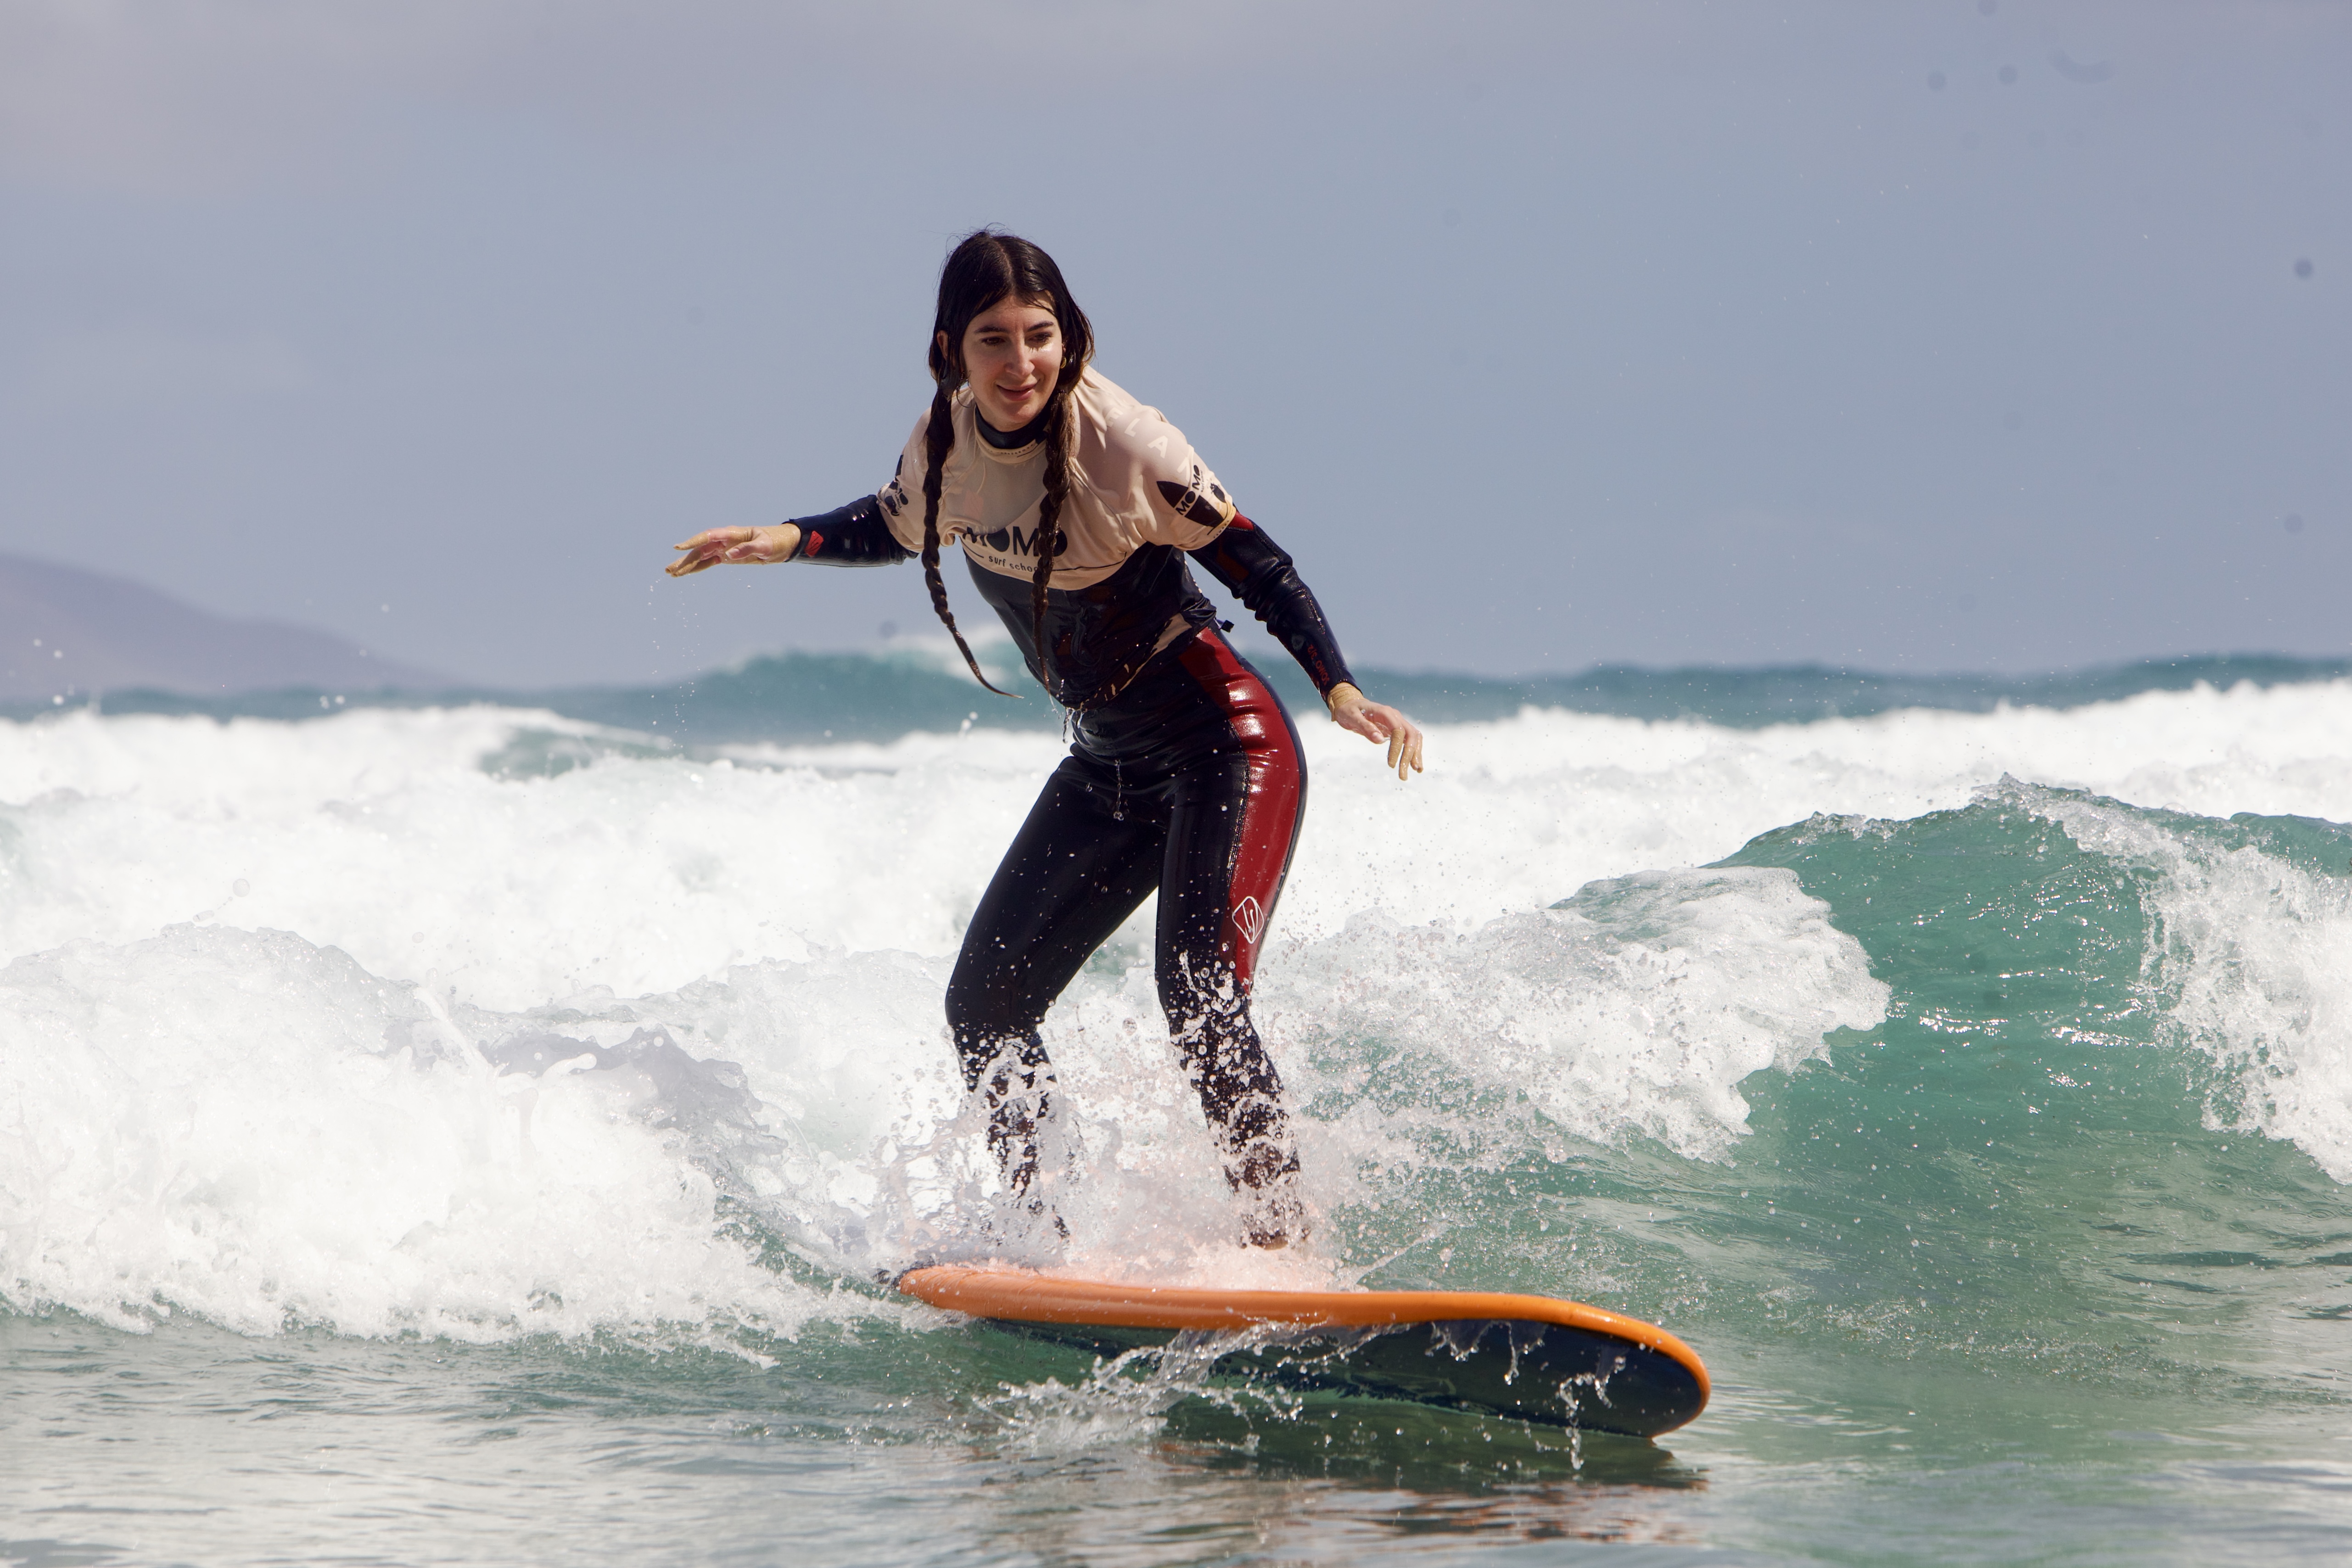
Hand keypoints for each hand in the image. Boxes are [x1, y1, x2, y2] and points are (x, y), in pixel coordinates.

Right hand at [666, 524, 800, 575]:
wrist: (782, 544)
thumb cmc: (775, 541)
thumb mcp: (765, 546)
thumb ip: (748, 549)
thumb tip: (729, 555)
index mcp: (731, 533)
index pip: (708, 536)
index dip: (693, 541)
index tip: (679, 547)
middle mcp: (724, 540)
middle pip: (700, 549)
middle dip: (684, 559)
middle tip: (669, 570)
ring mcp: (723, 548)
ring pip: (701, 557)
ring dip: (687, 565)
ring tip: (671, 574)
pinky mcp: (726, 556)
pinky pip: (708, 562)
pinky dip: (697, 568)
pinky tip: (685, 573)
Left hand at [1326, 683, 1424, 780]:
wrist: (1350, 704)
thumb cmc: (1349, 711)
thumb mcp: (1352, 717)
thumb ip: (1366, 727)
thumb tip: (1380, 740)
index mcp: (1385, 712)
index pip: (1398, 731)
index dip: (1397, 748)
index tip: (1391, 765)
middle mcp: (1395, 716)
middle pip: (1411, 735)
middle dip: (1410, 754)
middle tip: (1403, 774)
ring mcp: (1398, 722)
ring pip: (1414, 737)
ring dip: (1416, 754)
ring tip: (1417, 770)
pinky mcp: (1397, 729)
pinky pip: (1409, 740)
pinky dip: (1414, 751)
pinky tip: (1414, 764)